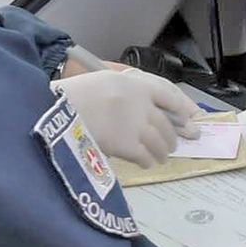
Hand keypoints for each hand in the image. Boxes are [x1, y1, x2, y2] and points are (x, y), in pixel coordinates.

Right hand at [55, 68, 202, 167]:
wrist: (56, 113)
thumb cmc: (70, 97)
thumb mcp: (100, 82)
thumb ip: (122, 93)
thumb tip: (135, 111)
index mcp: (132, 83)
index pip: (167, 93)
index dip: (181, 106)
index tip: (190, 116)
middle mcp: (139, 103)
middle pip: (165, 122)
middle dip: (171, 135)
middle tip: (172, 144)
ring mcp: (135, 124)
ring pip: (160, 141)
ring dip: (163, 151)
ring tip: (161, 157)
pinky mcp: (128, 145)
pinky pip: (146, 156)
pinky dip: (148, 161)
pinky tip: (147, 163)